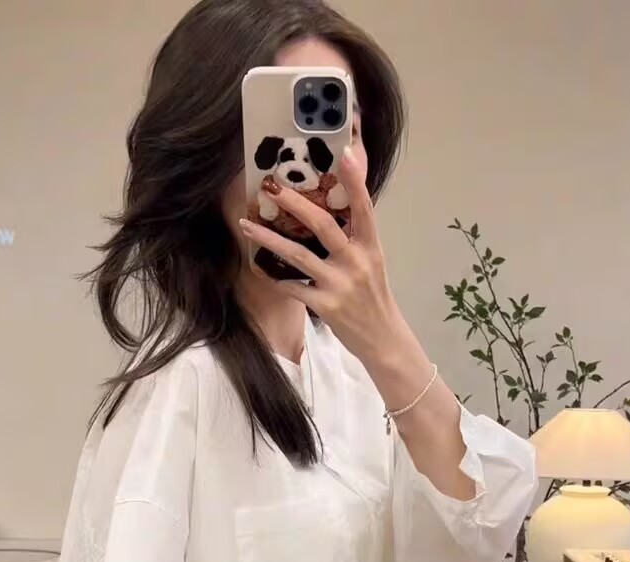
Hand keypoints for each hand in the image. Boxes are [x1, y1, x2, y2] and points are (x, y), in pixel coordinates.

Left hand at [239, 147, 401, 364]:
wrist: (383, 339)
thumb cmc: (373, 297)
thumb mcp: (372, 262)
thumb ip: (354, 237)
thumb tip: (333, 209)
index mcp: (370, 247)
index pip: (364, 208)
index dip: (355, 181)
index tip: (344, 153)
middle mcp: (356, 262)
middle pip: (324, 226)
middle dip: (296, 205)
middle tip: (273, 189)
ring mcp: (339, 285)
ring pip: (299, 256)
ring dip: (269, 240)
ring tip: (247, 226)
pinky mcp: (326, 306)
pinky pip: (292, 287)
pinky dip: (273, 276)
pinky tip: (256, 266)